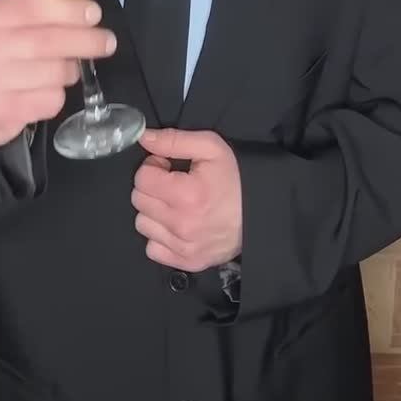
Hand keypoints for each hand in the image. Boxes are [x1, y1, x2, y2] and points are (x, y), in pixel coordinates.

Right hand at [0, 0, 114, 145]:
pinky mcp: (2, 113)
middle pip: (47, 41)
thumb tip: (85, 11)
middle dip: (84, 40)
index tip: (94, 13)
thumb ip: (37, 14)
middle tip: (107, 41)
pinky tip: (47, 90)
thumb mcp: (4, 25)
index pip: (32, 7)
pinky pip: (50, 101)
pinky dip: (57, 95)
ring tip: (68, 68)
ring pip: (53, 73)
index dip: (68, 9)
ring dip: (71, 70)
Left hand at [132, 128, 241, 271]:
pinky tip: (175, 224)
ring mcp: (183, 247)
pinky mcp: (187, 262)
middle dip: (152, 186)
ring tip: (174, 203)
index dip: (153, 166)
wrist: (261, 213)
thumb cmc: (236, 178)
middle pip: (139, 200)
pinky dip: (160, 236)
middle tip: (172, 182)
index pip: (142, 178)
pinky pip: (153, 249)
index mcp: (186, 194)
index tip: (168, 166)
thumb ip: (173, 140)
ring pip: (143, 224)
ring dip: (153, 211)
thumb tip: (142, 138)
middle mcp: (181, 225)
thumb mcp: (211, 147)